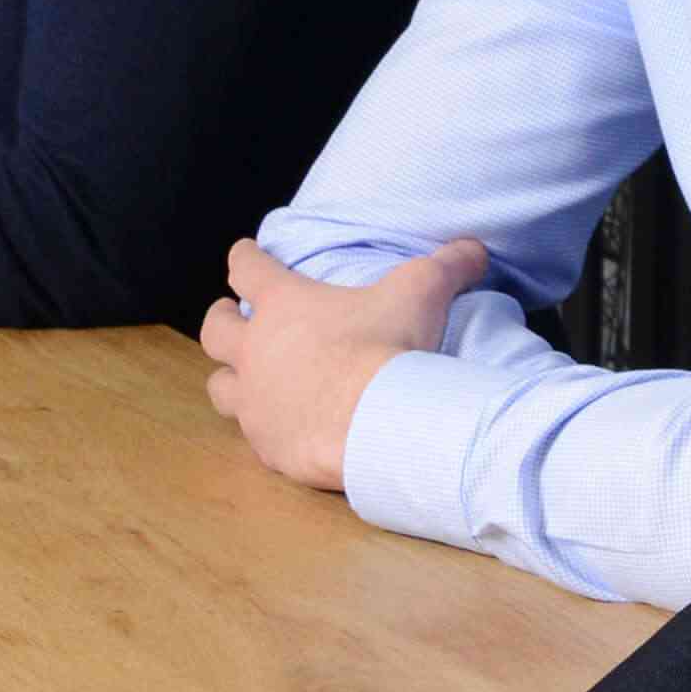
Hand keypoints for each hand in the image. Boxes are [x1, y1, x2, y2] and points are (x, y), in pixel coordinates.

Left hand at [201, 235, 486, 491]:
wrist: (377, 424)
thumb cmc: (390, 348)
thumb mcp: (422, 293)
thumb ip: (447, 265)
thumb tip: (475, 248)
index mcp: (283, 305)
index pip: (248, 268)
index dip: (245, 258)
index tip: (244, 254)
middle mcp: (255, 350)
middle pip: (215, 328)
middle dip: (221, 318)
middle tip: (230, 316)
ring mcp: (255, 401)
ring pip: (219, 385)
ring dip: (229, 377)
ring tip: (240, 377)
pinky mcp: (266, 443)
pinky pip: (252, 434)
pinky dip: (262, 426)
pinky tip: (278, 428)